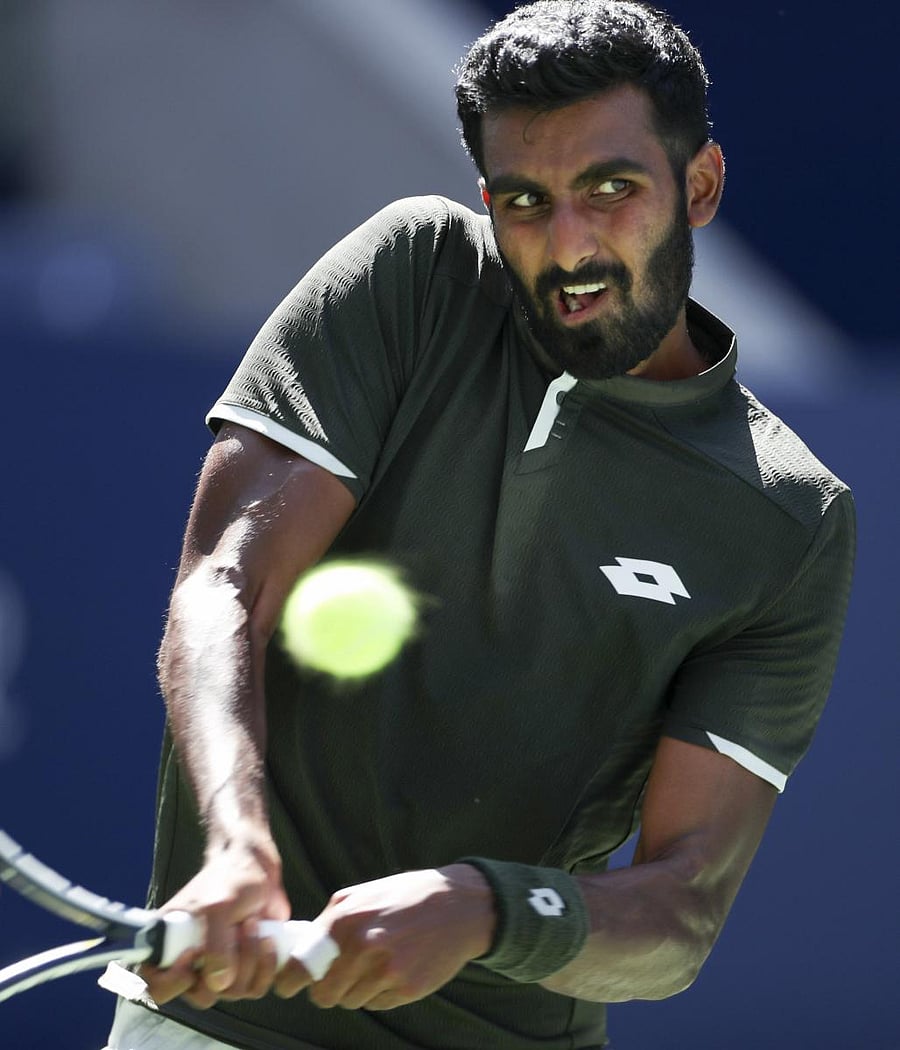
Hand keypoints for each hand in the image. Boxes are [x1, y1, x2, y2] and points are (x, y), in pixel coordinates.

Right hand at [140, 832, 291, 1007]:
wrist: (259, 870)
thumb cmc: (230, 879)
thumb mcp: (218, 905)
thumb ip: (215, 943)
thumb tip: (219, 983)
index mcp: (169, 945)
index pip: (156, 987)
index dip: (173, 982)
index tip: (193, 955)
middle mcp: (192, 963)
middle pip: (203, 996)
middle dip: (226, 965)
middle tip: (237, 928)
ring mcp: (219, 969)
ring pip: (234, 992)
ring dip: (251, 959)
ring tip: (253, 923)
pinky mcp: (246, 968)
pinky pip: (257, 986)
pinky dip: (268, 966)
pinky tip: (269, 938)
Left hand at [273, 863, 495, 1009]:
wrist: (458, 904)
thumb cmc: (405, 897)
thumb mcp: (362, 894)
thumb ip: (329, 921)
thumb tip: (299, 952)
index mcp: (345, 919)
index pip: (302, 966)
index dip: (290, 982)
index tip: (288, 987)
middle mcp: (363, 944)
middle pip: (324, 994)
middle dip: (327, 989)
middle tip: (340, 975)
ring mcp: (386, 969)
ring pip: (350, 1001)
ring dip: (356, 989)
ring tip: (376, 962)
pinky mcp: (407, 988)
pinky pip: (376, 1004)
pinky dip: (379, 993)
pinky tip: (395, 968)